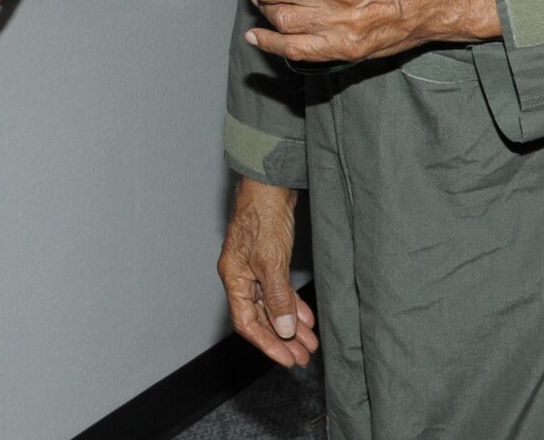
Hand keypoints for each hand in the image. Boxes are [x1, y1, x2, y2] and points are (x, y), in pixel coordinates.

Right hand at [218, 178, 316, 367]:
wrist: (270, 183)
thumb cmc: (263, 214)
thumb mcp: (271, 260)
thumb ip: (277, 296)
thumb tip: (282, 329)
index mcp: (234, 276)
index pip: (246, 321)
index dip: (266, 343)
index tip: (286, 359)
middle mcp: (241, 275)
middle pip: (260, 317)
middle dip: (281, 339)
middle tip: (302, 357)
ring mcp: (254, 267)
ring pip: (272, 305)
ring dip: (290, 325)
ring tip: (309, 343)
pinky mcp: (268, 259)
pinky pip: (279, 291)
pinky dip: (292, 305)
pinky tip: (306, 317)